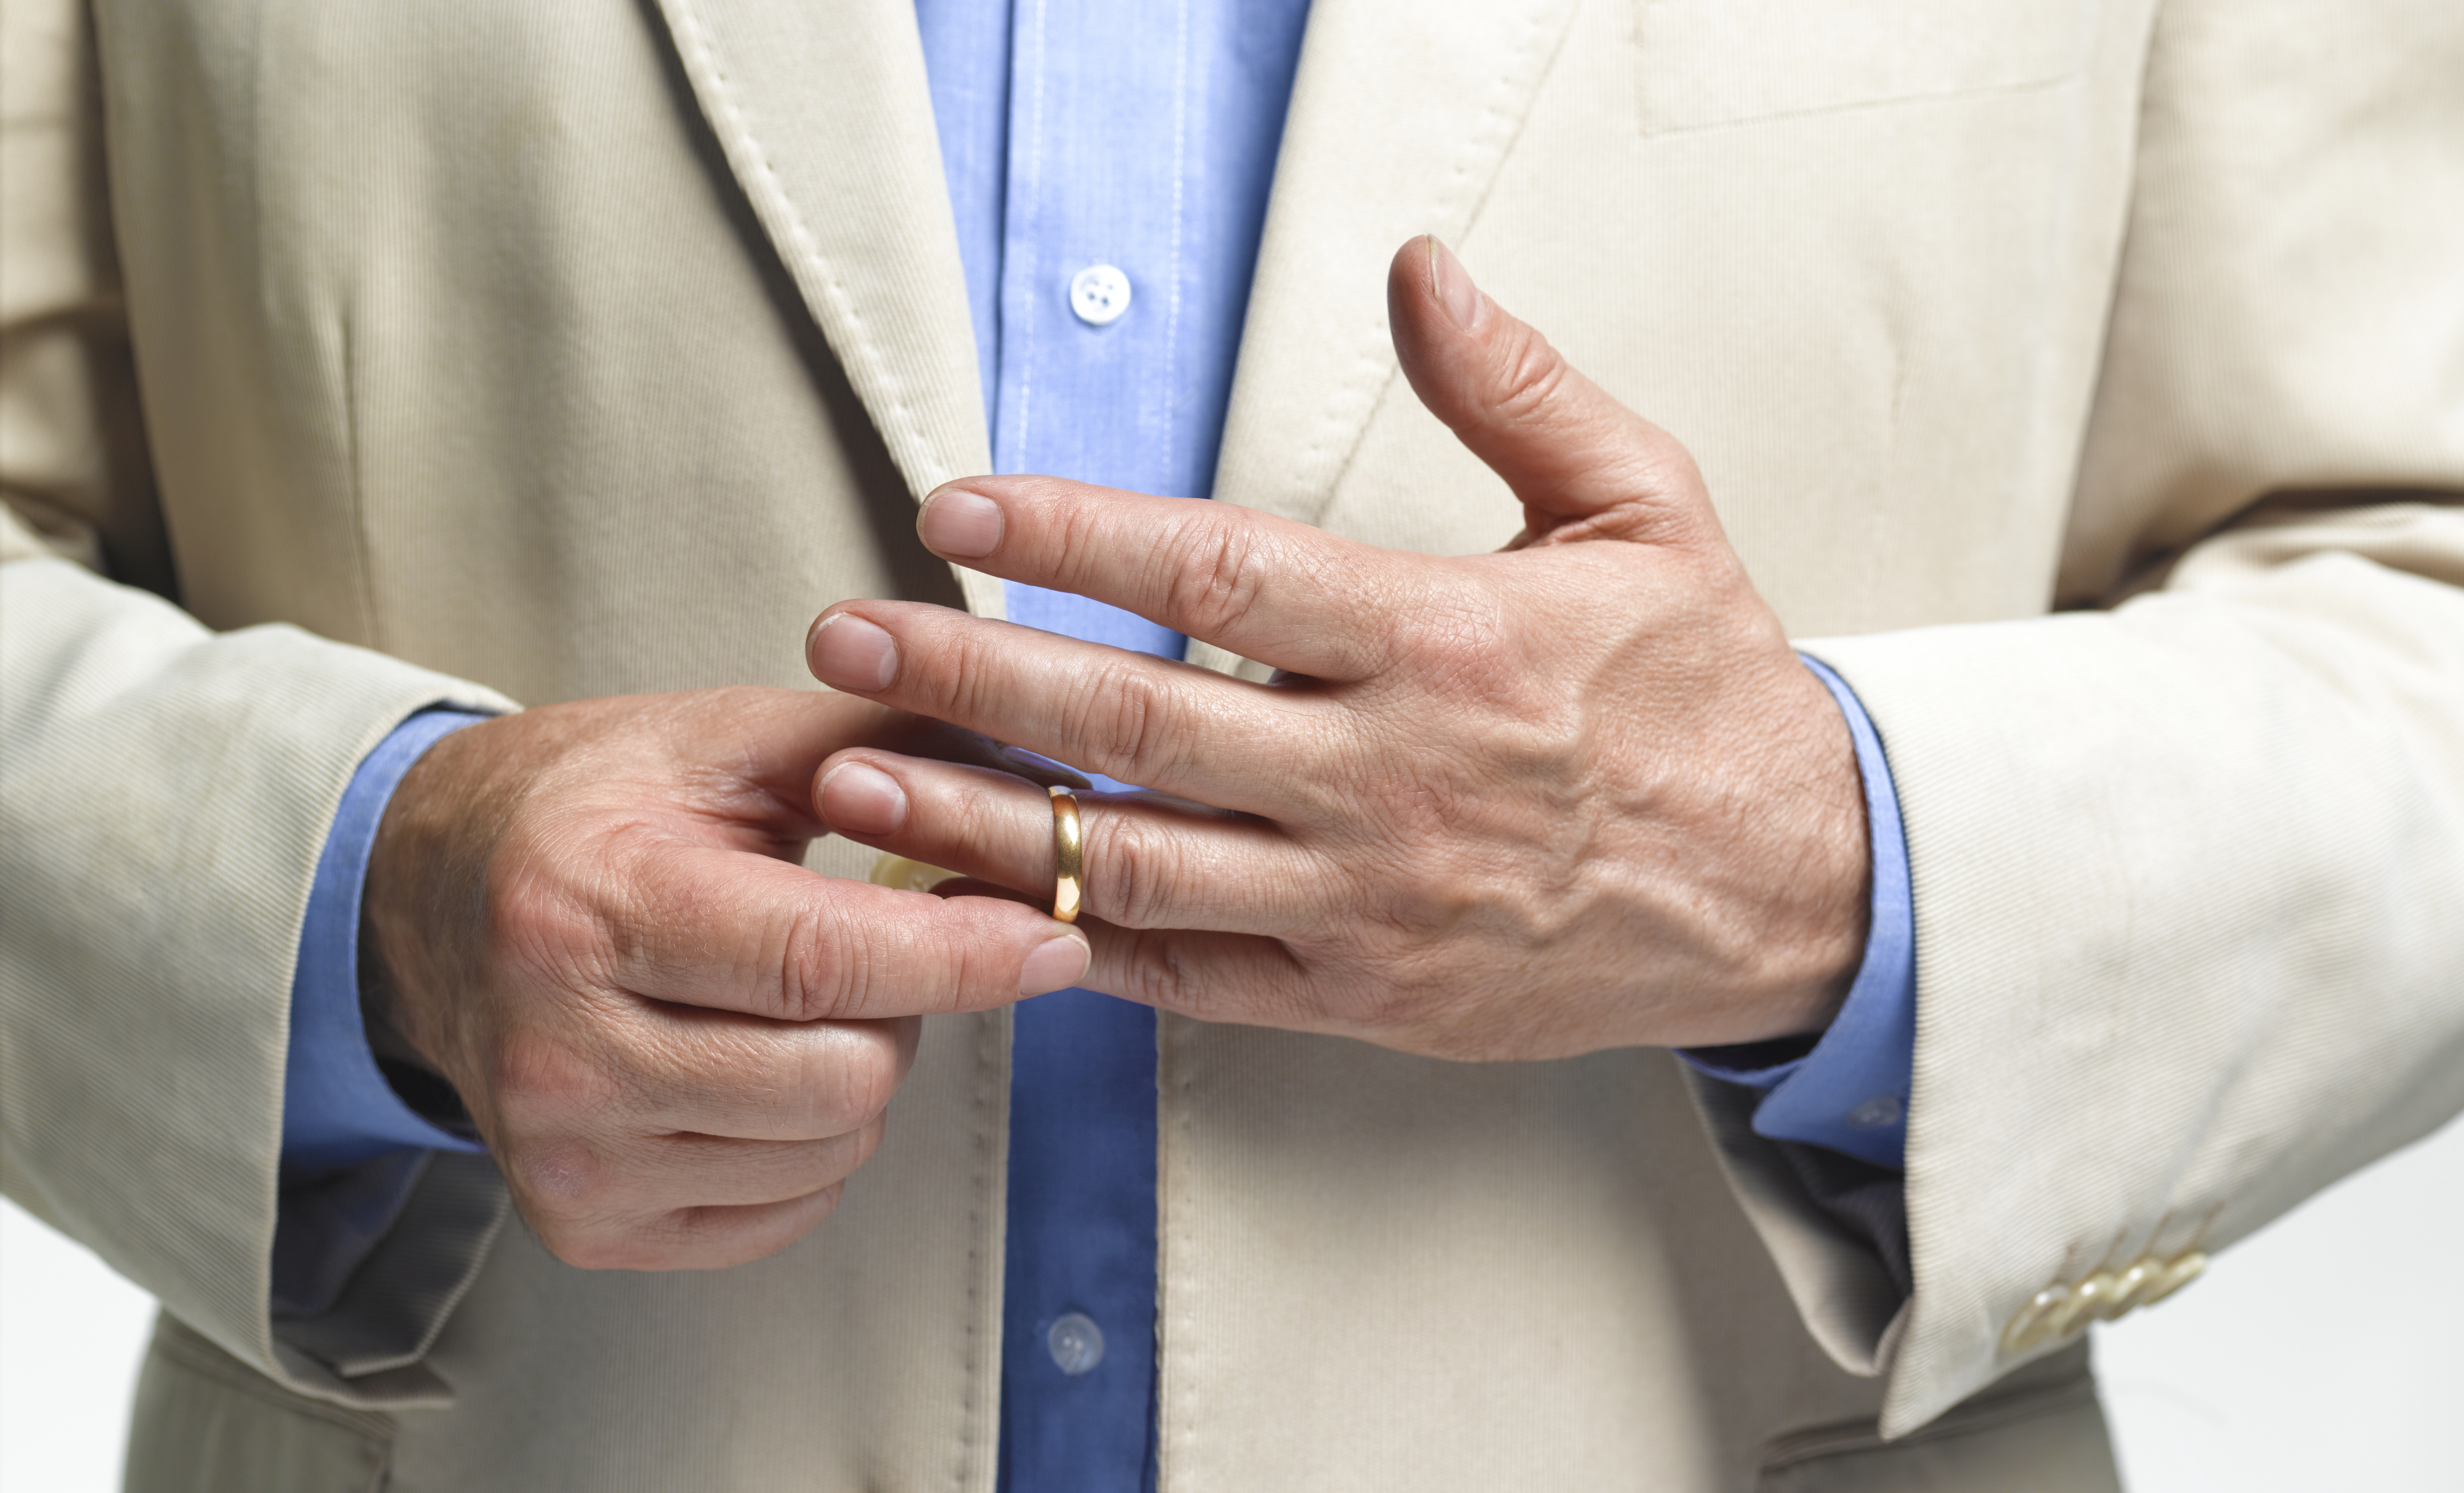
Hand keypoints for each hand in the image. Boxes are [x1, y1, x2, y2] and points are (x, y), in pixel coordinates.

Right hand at [362, 688, 1089, 1269]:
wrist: (425, 904)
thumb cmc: (585, 810)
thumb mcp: (715, 741)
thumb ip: (870, 747)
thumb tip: (1023, 774)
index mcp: (589, 910)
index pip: (821, 963)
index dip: (962, 956)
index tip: (1052, 938)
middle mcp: (562, 1052)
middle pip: (841, 1077)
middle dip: (906, 1009)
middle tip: (874, 948)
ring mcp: (568, 1157)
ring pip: (828, 1150)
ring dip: (860, 1075)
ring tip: (798, 1000)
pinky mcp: (586, 1228)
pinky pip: (785, 1210)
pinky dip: (812, 1144)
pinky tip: (760, 1066)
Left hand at [803, 238, 1868, 1061]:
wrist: (1801, 890)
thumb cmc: (1711, 700)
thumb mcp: (1647, 506)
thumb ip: (1516, 388)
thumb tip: (1420, 272)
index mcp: (1449, 640)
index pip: (1220, 574)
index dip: (1072, 535)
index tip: (960, 507)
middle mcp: (1394, 775)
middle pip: (1139, 719)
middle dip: (973, 676)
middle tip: (849, 639)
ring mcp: (1372, 898)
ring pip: (1136, 859)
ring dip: (985, 820)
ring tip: (860, 777)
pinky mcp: (1367, 993)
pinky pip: (1196, 974)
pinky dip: (1084, 942)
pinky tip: (989, 905)